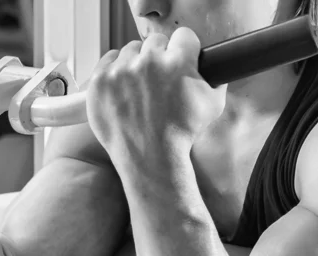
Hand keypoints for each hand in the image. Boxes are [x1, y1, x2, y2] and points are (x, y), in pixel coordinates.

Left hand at [86, 27, 226, 171]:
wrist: (150, 157)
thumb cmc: (181, 135)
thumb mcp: (213, 106)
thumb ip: (216, 81)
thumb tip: (216, 69)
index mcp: (178, 62)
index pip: (184, 36)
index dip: (185, 50)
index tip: (181, 60)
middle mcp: (148, 61)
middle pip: (156, 41)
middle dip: (160, 57)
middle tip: (159, 80)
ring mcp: (121, 70)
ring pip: (131, 50)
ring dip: (136, 63)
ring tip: (140, 88)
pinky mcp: (100, 80)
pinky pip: (108, 61)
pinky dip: (114, 71)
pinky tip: (123, 89)